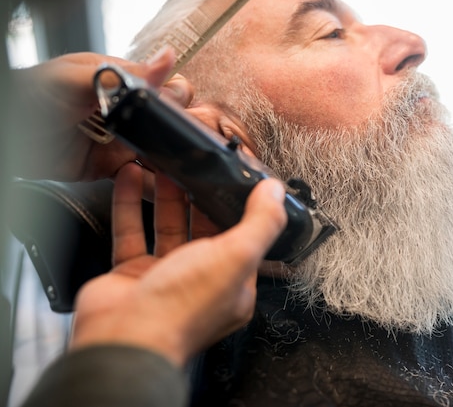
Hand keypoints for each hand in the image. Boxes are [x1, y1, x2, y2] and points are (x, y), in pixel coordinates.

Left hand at [8, 49, 193, 180]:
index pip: (164, 87)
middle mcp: (124, 111)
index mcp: (119, 82)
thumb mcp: (73, 79)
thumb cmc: (28, 98)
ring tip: (188, 168)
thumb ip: (122, 75)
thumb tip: (166, 60)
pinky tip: (166, 185)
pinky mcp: (110, 168)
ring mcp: (119, 141)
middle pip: (168, 121)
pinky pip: (139, 178)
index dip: (177, 100)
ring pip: (159, 151)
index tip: (181, 112)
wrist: (6, 140)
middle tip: (188, 144)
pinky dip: (153, 184)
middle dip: (183, 132)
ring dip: (174, 159)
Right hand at [70, 163, 286, 365]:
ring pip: (168, 228)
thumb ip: (260, 223)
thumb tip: (276, 192)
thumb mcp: (236, 258)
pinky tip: (130, 178)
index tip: (232, 178)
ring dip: (166, 197)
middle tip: (196, 167)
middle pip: (204, 230)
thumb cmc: (182, 308)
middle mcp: (201, 282)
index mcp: (234, 285)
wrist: (123, 339)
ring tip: (165, 166)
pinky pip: (132, 232)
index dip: (238, 207)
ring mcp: (165, 278)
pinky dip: (130, 205)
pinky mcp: (132, 275)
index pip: (243, 238)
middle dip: (200, 197)